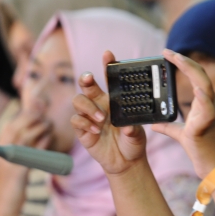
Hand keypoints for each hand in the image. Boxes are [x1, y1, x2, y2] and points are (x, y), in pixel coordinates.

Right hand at [0, 106, 52, 215]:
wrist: (8, 206)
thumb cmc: (14, 184)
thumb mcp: (16, 164)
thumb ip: (23, 151)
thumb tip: (37, 136)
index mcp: (0, 152)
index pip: (9, 127)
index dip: (22, 116)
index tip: (36, 110)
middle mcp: (2, 155)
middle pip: (15, 129)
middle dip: (30, 118)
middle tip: (44, 115)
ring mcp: (9, 163)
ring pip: (23, 138)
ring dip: (37, 128)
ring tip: (49, 125)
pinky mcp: (18, 173)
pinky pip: (30, 154)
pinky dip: (40, 144)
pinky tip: (48, 138)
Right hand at [71, 51, 147, 175]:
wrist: (125, 161)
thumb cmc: (133, 142)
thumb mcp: (138, 134)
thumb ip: (133, 129)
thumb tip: (128, 126)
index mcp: (115, 100)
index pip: (109, 79)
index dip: (107, 65)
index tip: (107, 54)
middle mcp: (100, 104)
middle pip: (87, 85)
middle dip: (86, 78)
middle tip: (90, 79)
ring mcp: (89, 116)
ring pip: (78, 100)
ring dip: (88, 107)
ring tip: (101, 119)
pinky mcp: (82, 129)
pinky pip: (76, 119)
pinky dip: (84, 122)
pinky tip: (95, 130)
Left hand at [151, 50, 214, 177]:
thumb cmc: (201, 149)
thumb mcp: (181, 134)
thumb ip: (169, 126)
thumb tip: (154, 124)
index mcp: (205, 103)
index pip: (196, 77)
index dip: (184, 64)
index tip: (168, 54)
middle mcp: (210, 104)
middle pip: (200, 75)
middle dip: (184, 62)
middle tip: (167, 52)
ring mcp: (211, 113)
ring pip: (204, 85)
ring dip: (191, 71)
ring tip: (177, 60)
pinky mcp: (207, 125)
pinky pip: (208, 108)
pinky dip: (203, 97)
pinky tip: (196, 88)